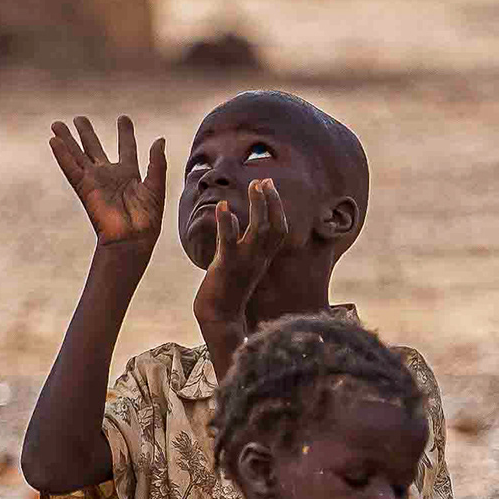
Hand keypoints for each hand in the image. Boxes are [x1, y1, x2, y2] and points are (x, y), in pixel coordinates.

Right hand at [50, 115, 165, 251]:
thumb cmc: (147, 219)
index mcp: (129, 174)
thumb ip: (157, 163)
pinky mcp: (85, 188)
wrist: (132, 239)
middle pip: (95, 148)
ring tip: (56, 124)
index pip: (127, 147)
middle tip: (78, 118)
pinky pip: (71, 168)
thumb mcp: (156, 186)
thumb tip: (159, 140)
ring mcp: (95, 181)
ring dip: (67, 140)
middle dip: (86, 133)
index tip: (123, 118)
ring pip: (78, 155)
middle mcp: (110, 175)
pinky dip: (62, 155)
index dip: (125, 132)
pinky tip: (54, 141)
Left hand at [190, 177, 291, 362]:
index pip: (280, 230)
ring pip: (259, 231)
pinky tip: (223, 206)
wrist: (218, 318)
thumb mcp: (239, 266)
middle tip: (263, 180)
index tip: (269, 185)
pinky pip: (229, 241)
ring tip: (253, 185)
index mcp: (262, 259)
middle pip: (275, 227)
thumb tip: (237, 227)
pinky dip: (227, 222)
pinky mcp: (226, 267)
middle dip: (272, 202)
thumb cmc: (226, 292)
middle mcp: (258, 259)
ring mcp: (244, 263)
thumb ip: (241, 247)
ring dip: (258, 206)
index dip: (277, 207)